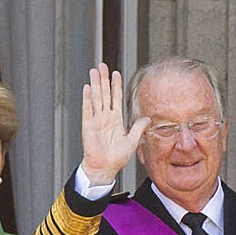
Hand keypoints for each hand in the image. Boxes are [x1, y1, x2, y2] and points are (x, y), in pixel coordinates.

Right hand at [79, 63, 150, 184]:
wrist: (104, 168)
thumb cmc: (116, 158)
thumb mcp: (132, 141)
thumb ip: (138, 128)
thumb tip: (148, 118)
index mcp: (115, 120)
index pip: (116, 98)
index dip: (116, 85)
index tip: (116, 73)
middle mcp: (105, 117)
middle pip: (104, 94)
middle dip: (103, 79)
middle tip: (102, 66)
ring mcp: (96, 120)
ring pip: (96, 98)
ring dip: (95, 84)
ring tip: (94, 72)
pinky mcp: (88, 126)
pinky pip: (87, 110)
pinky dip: (87, 99)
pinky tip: (87, 88)